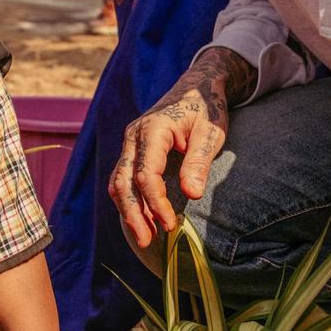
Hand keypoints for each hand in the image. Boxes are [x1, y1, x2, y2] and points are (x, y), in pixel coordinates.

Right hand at [109, 47, 254, 248]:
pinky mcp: (133, 150)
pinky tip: (142, 219)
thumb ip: (199, 162)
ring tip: (144, 237)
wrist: (197, 88)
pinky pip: (123, 178)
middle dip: (133, 214)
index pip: (146, 174)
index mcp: (152, 130)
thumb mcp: (211, 133)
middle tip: (147, 242)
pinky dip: (129, 200)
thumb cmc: (207, 109)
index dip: (156, 203)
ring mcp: (130, 143)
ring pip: (118, 182)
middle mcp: (133, 136)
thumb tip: (192, 194)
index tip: (171, 224)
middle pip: (123, 182)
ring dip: (128, 210)